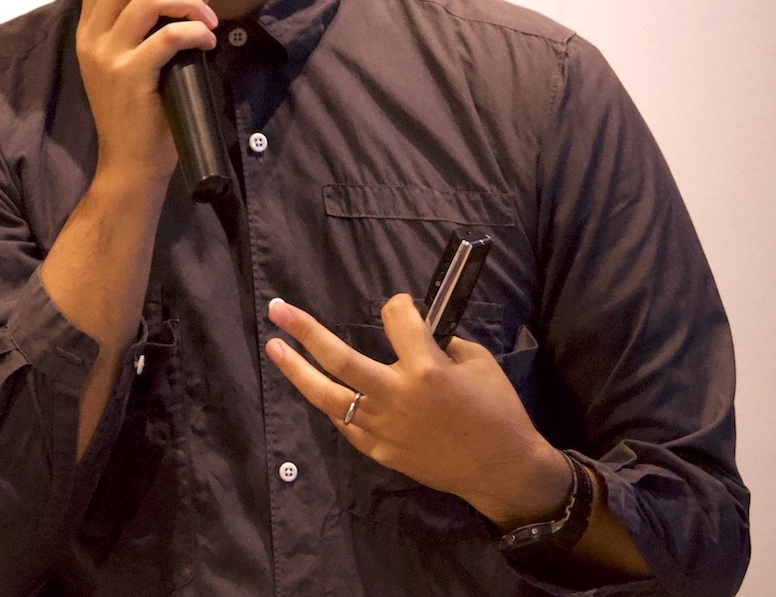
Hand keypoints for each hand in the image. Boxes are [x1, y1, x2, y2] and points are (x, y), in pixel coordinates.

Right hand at [75, 0, 217, 192]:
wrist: (130, 162)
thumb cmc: (142, 108)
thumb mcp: (139, 57)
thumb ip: (158, 18)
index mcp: (90, 28)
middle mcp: (92, 37)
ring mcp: (108, 56)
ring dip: (188, 0)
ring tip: (208, 18)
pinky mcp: (130, 76)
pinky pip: (168, 36)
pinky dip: (194, 32)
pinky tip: (206, 43)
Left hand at [265, 293, 573, 528]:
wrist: (501, 469)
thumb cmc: (497, 411)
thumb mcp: (479, 362)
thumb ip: (442, 343)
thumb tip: (417, 333)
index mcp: (425, 368)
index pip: (397, 318)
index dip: (400, 305)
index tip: (404, 307)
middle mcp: (396, 396)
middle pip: (339, 358)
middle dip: (305, 330)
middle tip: (277, 309)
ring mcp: (383, 427)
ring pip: (328, 396)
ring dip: (297, 369)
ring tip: (274, 347)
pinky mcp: (379, 451)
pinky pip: (346, 423)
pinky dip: (332, 404)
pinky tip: (318, 389)